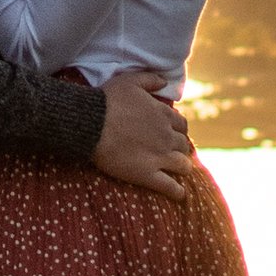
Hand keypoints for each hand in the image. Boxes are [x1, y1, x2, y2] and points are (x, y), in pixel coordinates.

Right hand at [94, 71, 194, 200]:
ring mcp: (159, 156)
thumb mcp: (130, 80)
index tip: (171, 134)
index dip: (178, 130)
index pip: (182, 125)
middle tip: (172, 153)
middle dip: (179, 149)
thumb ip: (151, 79)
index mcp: (164, 115)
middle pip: (184, 146)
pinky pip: (170, 187)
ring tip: (178, 172)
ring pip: (183, 166)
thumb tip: (166, 81)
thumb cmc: (108, 100)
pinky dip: (177, 192)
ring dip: (182, 168)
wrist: (91, 123)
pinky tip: (180, 196)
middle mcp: (167, 136)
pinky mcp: (148, 174)